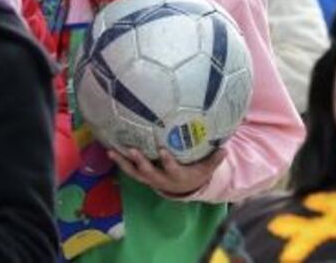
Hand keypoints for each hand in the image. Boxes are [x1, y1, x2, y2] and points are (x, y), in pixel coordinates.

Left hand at [107, 147, 224, 196]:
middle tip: (132, 150)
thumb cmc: (196, 173)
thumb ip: (214, 159)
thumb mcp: (207, 168)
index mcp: (177, 177)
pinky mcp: (143, 176)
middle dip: (141, 162)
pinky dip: (121, 162)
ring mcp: (150, 178)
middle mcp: (161, 179)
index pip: (172, 170)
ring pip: (135, 172)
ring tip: (111, 151)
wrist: (184, 188)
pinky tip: (110, 150)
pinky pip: (130, 170)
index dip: (167, 162)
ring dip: (123, 163)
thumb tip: (224, 148)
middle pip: (149, 173)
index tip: (162, 150)